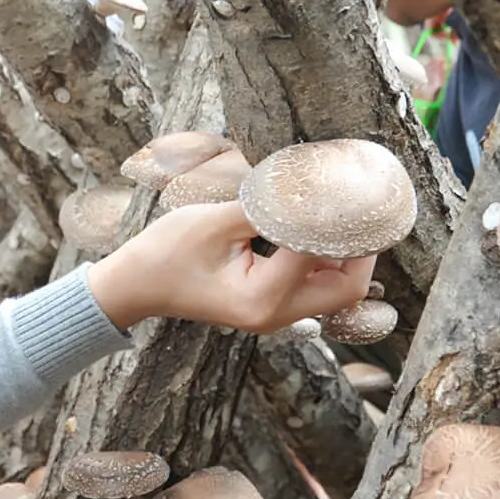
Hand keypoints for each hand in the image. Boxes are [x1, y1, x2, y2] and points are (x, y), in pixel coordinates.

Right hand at [85, 202, 377, 333]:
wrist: (136, 285)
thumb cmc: (166, 252)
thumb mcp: (216, 220)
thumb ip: (268, 207)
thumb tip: (314, 187)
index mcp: (262, 298)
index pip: (321, 254)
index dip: (339, 218)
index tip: (347, 182)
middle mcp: (274, 315)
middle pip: (346, 288)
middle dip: (361, 247)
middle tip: (363, 204)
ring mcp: (274, 316)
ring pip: (336, 290)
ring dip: (346, 253)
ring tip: (347, 211)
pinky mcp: (271, 306)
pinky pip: (315, 286)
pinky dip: (326, 258)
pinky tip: (321, 227)